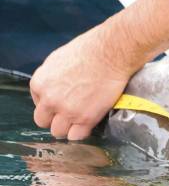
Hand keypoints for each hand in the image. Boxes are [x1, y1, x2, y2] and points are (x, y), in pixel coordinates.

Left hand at [30, 0, 168, 140]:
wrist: (113, 51)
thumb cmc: (91, 49)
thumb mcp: (59, 59)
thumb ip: (52, 78)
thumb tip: (54, 87)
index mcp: (39, 83)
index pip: (38, 103)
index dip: (53, 102)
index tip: (65, 99)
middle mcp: (49, 99)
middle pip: (43, 120)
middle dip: (56, 117)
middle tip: (72, 111)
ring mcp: (66, 111)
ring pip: (58, 131)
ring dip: (69, 126)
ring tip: (82, 117)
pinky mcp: (85, 118)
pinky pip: (76, 136)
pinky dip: (82, 132)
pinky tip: (90, 122)